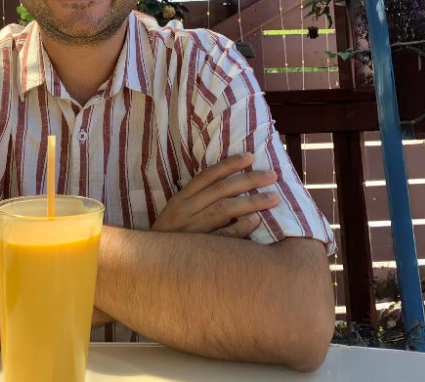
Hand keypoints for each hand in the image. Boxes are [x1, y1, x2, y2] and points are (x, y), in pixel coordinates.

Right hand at [151, 153, 279, 237]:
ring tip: (273, 197)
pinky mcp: (199, 249)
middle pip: (221, 190)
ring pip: (224, 209)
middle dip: (248, 180)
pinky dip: (239, 227)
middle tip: (272, 175)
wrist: (150, 267)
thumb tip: (231, 188)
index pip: (207, 176)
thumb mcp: (177, 215)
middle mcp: (185, 211)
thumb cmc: (169, 238)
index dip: (228, 165)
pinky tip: (256, 221)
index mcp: (180, 200)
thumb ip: (198, 201)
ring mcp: (192, 230)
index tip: (250, 156)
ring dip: (251, 202)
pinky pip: (223, 236)